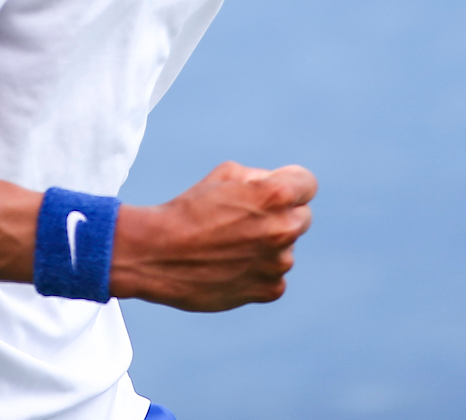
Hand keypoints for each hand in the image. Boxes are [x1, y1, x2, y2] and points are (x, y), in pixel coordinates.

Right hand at [109, 161, 316, 311]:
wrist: (158, 253)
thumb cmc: (190, 208)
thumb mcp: (226, 174)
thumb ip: (262, 178)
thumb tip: (279, 187)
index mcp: (276, 195)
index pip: (308, 184)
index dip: (291, 183)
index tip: (276, 189)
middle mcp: (283, 229)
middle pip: (302, 217)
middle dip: (281, 214)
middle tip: (246, 218)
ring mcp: (277, 263)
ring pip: (286, 249)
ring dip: (268, 245)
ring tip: (230, 244)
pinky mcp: (267, 290)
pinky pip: (275, 277)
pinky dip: (259, 272)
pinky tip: (231, 265)